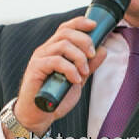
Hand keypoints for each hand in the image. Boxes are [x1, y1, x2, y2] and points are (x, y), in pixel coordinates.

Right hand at [12, 16, 107, 136]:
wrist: (39, 115)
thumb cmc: (56, 97)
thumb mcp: (78, 79)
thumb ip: (89, 65)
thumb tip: (103, 50)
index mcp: (55, 49)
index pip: (66, 28)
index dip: (80, 23)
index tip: (94, 26)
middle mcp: (46, 49)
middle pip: (66, 32)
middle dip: (84, 41)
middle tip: (92, 56)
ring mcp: (40, 58)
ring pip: (63, 45)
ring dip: (79, 57)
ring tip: (84, 72)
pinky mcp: (36, 68)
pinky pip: (56, 61)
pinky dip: (70, 69)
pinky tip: (75, 80)